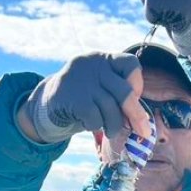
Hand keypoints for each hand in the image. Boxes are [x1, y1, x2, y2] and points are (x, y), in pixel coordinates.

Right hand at [19, 53, 150, 144]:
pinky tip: (91, 125)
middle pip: (124, 92)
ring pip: (110, 109)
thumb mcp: (100, 86)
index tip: (135, 98)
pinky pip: (95, 118)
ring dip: (114, 125)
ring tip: (111, 131)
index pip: (130, 64)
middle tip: (143, 131)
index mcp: (103, 59)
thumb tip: (141, 120)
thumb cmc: (82, 97)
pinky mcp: (72, 99)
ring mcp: (82, 82)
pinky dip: (97, 126)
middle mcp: (93, 67)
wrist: (47, 102)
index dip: (137, 83)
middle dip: (135, 115)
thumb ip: (118, 94)